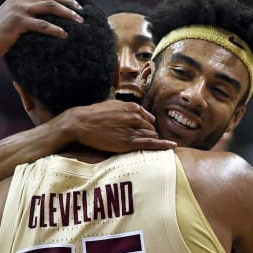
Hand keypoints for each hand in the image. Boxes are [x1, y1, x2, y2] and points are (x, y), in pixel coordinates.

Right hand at [0, 0, 83, 64]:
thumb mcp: (10, 22)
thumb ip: (24, 18)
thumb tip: (41, 25)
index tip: (76, 7)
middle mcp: (20, 0)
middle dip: (69, 3)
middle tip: (81, 13)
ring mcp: (18, 10)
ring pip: (49, 7)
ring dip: (67, 14)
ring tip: (79, 23)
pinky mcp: (17, 23)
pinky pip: (41, 25)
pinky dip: (55, 29)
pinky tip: (64, 35)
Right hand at [59, 101, 176, 152]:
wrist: (81, 123)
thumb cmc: (93, 115)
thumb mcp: (112, 104)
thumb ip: (125, 108)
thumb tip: (136, 112)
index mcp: (132, 107)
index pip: (147, 118)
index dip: (146, 127)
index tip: (144, 133)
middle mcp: (135, 117)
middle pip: (151, 128)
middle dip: (148, 135)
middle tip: (138, 143)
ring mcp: (133, 129)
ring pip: (151, 136)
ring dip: (150, 141)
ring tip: (144, 148)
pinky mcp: (129, 142)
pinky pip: (151, 143)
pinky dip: (163, 145)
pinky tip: (172, 147)